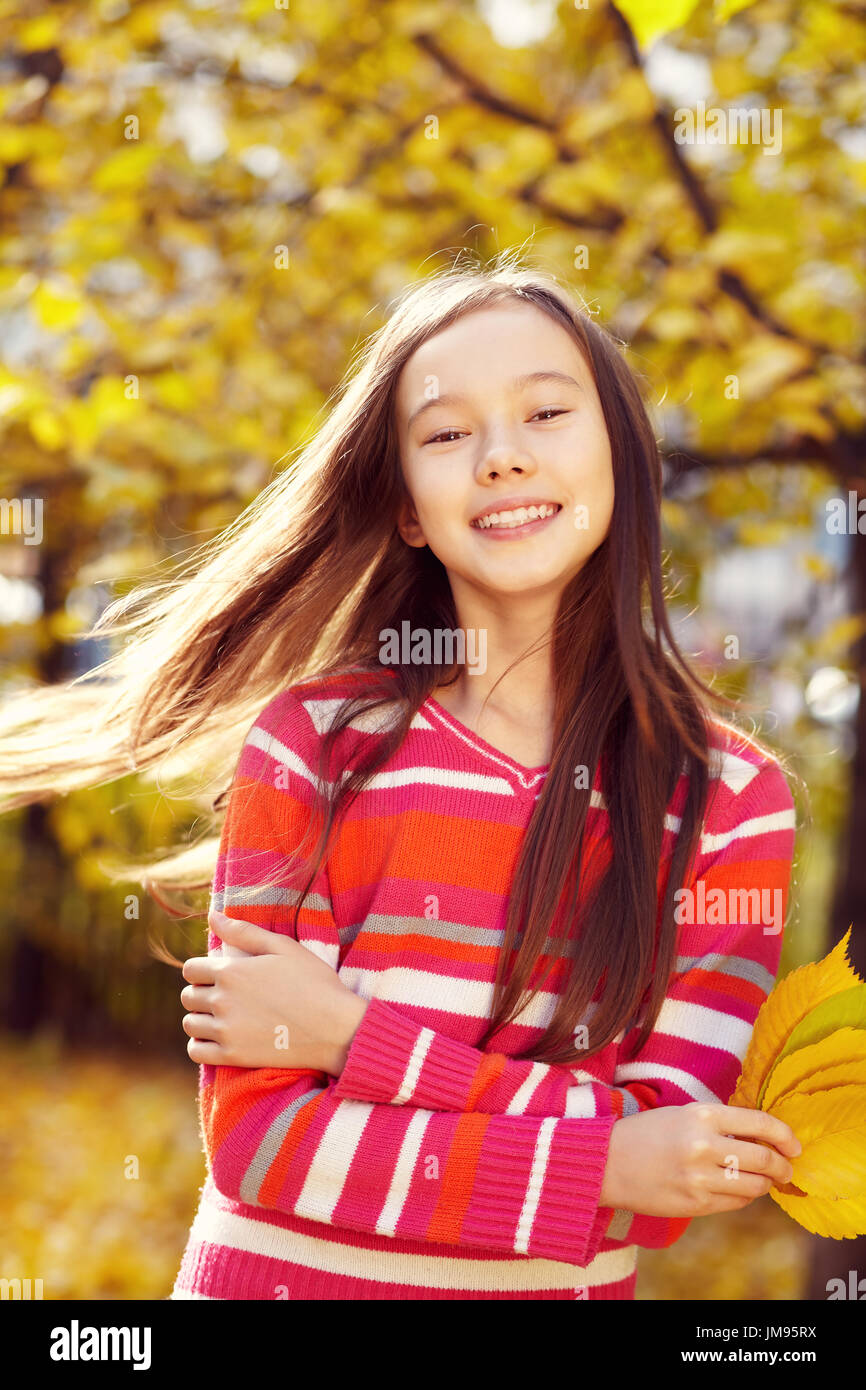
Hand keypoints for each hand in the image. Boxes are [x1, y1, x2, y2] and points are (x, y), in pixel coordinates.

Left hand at [180, 910, 368, 1074]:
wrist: (335, 1028)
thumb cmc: (314, 982)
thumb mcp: (283, 947)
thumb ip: (244, 931)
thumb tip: (212, 916)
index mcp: (232, 971)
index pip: (191, 969)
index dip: (203, 970)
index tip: (219, 975)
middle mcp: (223, 1000)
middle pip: (188, 996)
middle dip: (201, 993)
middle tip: (225, 996)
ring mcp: (227, 1030)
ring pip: (190, 1024)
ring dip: (201, 1019)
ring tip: (222, 1017)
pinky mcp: (233, 1056)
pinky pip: (196, 1051)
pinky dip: (201, 1045)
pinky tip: (219, 1038)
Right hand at [600, 1101, 802, 1217]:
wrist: (607, 1162)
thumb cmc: (646, 1134)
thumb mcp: (683, 1115)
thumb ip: (721, 1123)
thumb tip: (763, 1137)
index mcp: (702, 1115)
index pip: (760, 1123)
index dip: (785, 1135)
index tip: (795, 1145)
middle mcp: (704, 1145)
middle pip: (764, 1158)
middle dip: (783, 1166)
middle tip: (787, 1168)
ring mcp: (700, 1177)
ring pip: (755, 1185)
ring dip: (767, 1184)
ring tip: (765, 1180)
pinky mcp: (695, 1203)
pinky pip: (736, 1203)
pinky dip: (745, 1197)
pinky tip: (740, 1190)